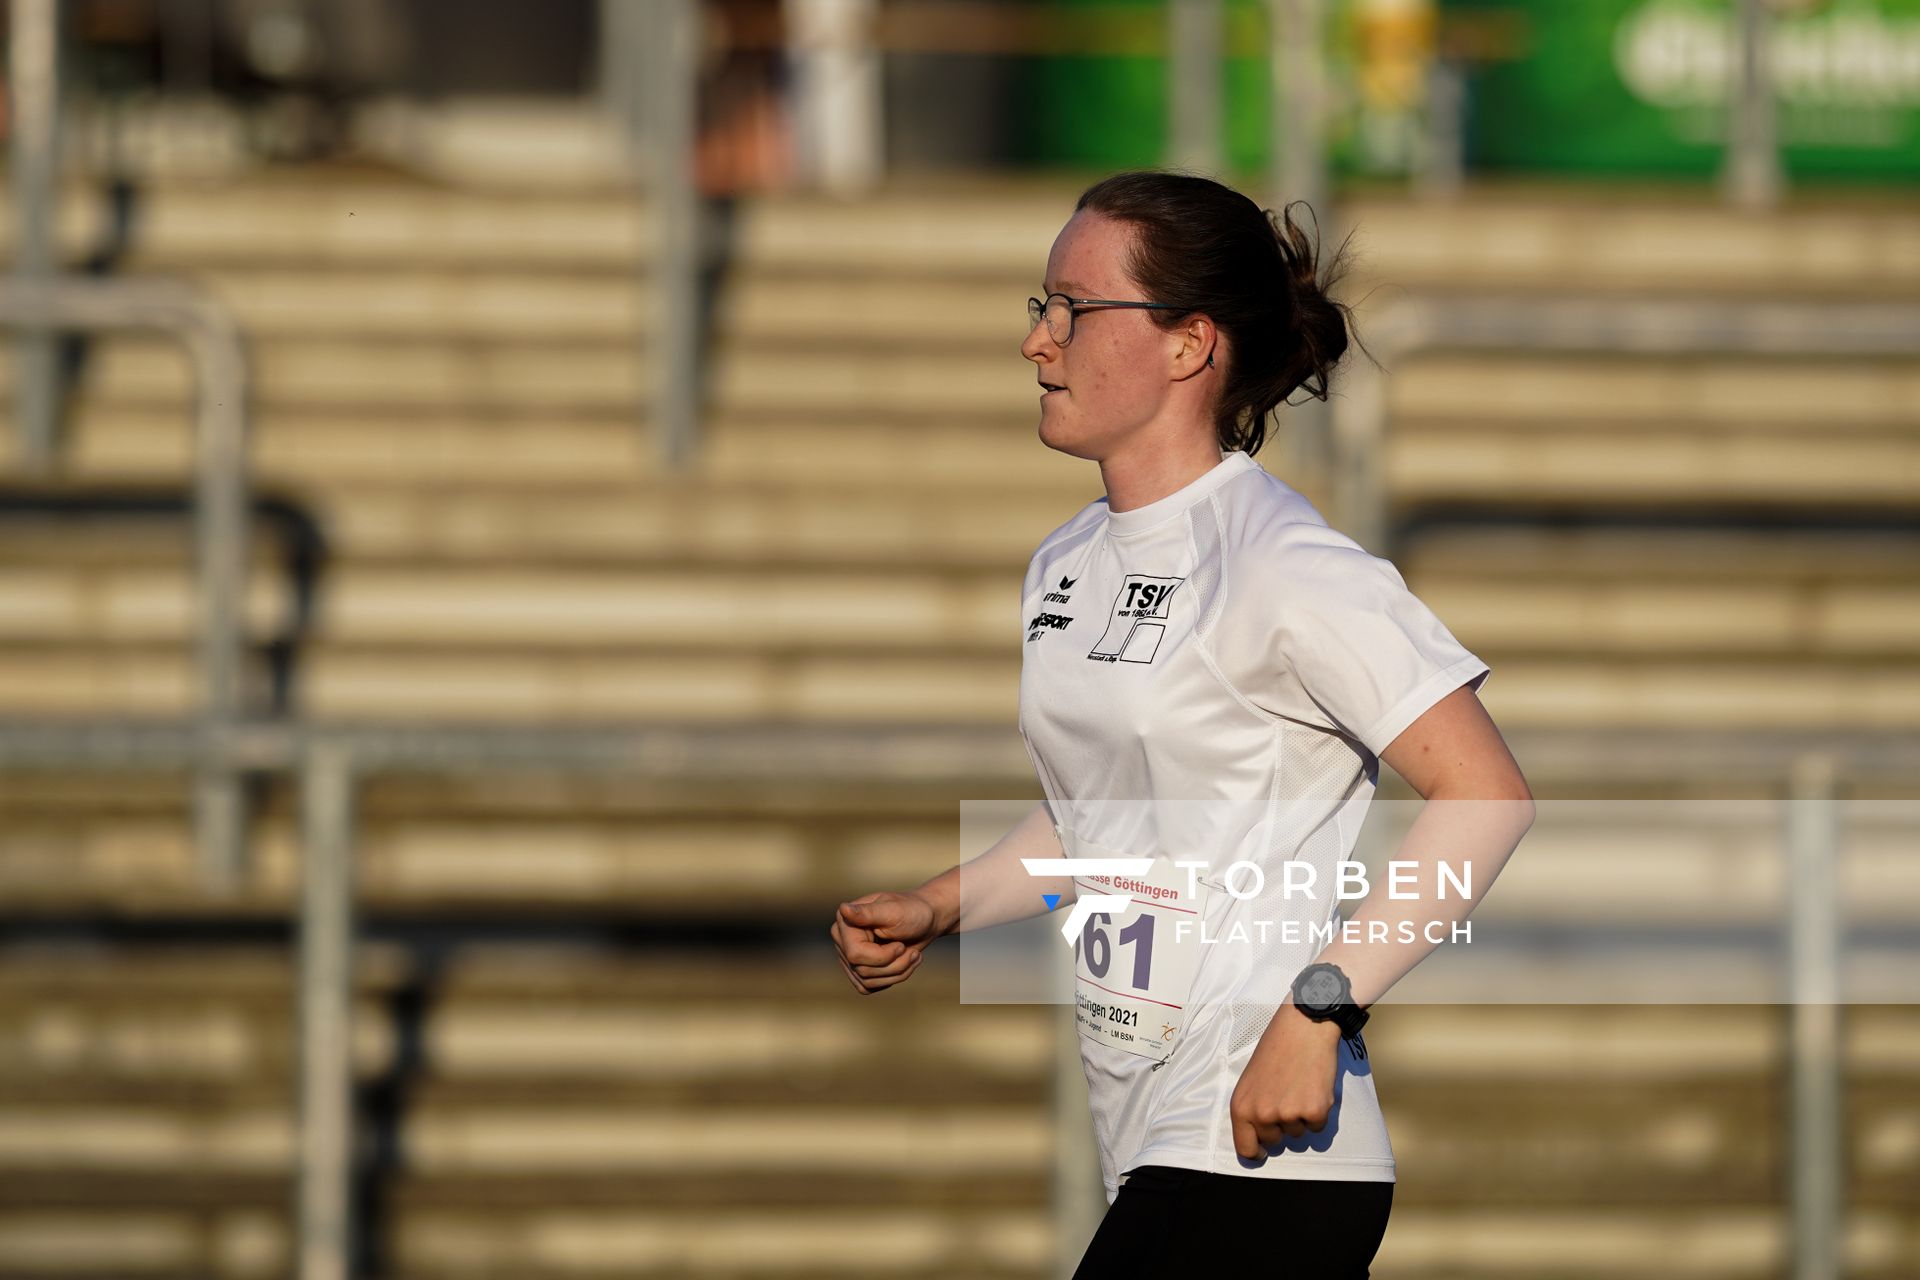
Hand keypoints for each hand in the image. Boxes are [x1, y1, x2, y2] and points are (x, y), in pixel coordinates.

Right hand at [830, 891, 939, 994]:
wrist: (924, 920)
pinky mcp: (858, 969)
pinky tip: (905, 964)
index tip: (901, 946)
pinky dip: (892, 979)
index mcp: (845, 921)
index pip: (855, 954)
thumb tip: (843, 908)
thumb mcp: (893, 911)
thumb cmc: (911, 911)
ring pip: (867, 981)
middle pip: (862, 970)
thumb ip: (867, 913)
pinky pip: (868, 987)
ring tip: (914, 956)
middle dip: (894, 965)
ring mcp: (848, 956)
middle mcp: (842, 939)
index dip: (882, 956)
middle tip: (913, 953)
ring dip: (897, 972)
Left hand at [1228, 997, 1344, 1157]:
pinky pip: (1317, 1126)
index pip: (1246, 1150)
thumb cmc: (1275, 1050)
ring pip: (1298, 1134)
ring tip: (1299, 1086)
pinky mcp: (1314, 1111)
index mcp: (1241, 1108)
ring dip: (1301, 1116)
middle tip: (1286, 1096)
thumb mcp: (1250, 1082)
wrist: (1302, 1027)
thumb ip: (1252, 1110)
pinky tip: (1314, 1087)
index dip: (1257, 1152)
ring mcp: (1288, 1115)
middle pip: (1274, 1142)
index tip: (1263, 1150)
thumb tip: (1258, 1139)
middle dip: (1281, 1126)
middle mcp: (1262, 1115)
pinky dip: (1319, 1111)